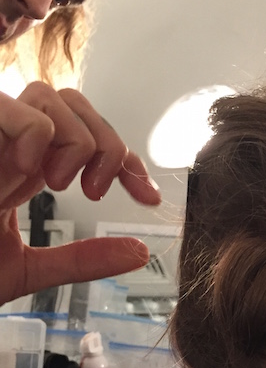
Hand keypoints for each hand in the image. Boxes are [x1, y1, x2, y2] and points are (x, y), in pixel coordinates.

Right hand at [0, 83, 160, 305]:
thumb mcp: (31, 270)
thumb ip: (84, 260)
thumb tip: (139, 252)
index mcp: (25, 171)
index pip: (89, 139)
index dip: (128, 161)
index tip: (149, 197)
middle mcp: (8, 149)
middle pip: (74, 104)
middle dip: (109, 142)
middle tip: (105, 190)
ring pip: (48, 97)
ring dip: (76, 140)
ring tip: (63, 186)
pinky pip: (7, 107)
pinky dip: (34, 134)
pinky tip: (33, 175)